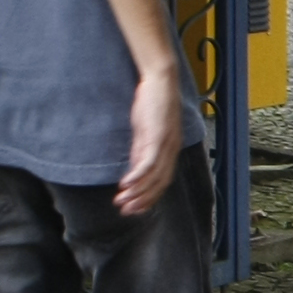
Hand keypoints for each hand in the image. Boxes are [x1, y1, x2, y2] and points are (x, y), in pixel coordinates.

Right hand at [119, 63, 184, 213]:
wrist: (161, 80)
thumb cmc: (153, 103)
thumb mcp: (146, 131)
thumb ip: (141, 149)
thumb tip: (135, 168)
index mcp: (170, 149)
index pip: (163, 181)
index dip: (150, 197)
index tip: (136, 208)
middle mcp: (171, 150)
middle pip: (160, 184)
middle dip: (143, 200)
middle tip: (126, 212)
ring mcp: (166, 144)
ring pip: (153, 177)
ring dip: (137, 192)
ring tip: (121, 202)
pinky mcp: (157, 136)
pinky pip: (147, 162)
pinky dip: (137, 176)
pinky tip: (125, 185)